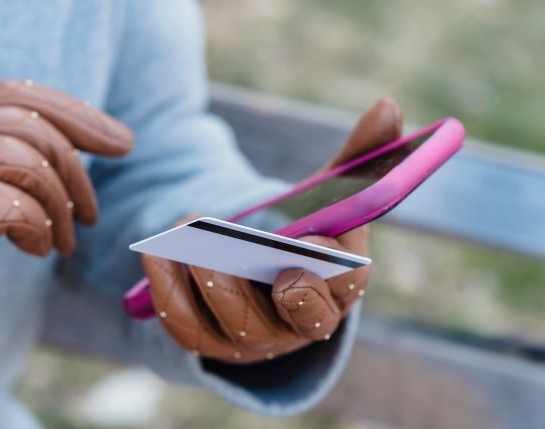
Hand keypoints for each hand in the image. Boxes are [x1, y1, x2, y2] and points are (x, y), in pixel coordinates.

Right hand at [0, 80, 132, 361]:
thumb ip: (0, 153)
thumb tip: (81, 145)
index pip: (20, 96)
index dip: (78, 116)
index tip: (120, 143)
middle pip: (36, 128)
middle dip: (79, 173)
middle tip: (94, 215)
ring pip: (35, 166)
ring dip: (63, 211)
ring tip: (63, 244)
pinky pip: (23, 210)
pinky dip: (42, 232)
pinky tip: (35, 250)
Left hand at [142, 98, 400, 362]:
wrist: (256, 273)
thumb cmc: (300, 233)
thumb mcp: (327, 196)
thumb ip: (357, 158)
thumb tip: (386, 106)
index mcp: (337, 290)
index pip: (346, 291)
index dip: (330, 269)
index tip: (313, 235)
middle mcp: (299, 325)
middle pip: (285, 319)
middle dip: (263, 283)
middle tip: (226, 250)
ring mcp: (254, 340)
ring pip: (234, 325)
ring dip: (209, 280)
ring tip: (186, 235)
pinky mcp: (209, 341)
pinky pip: (187, 327)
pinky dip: (169, 291)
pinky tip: (157, 255)